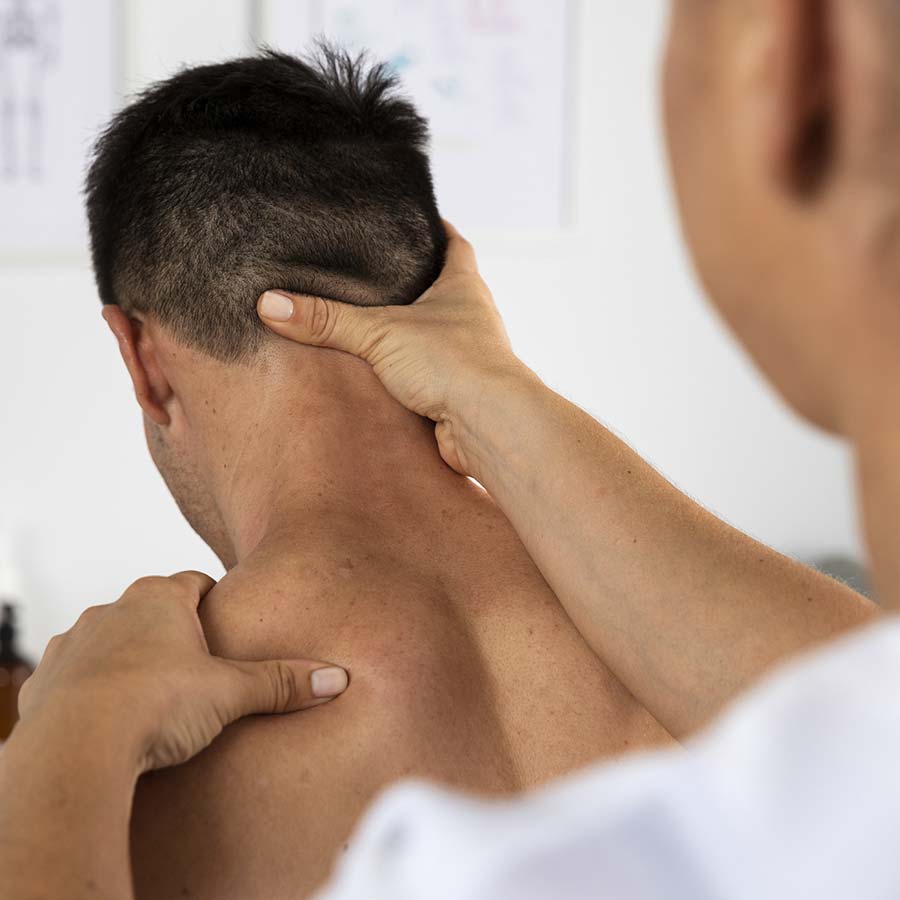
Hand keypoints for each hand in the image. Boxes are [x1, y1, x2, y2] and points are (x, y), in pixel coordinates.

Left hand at [18, 571, 347, 772]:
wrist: (73, 749)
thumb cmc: (152, 706)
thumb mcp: (230, 693)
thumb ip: (281, 682)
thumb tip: (335, 678)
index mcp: (158, 599)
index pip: (194, 582)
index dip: (214, 599)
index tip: (227, 619)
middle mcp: (112, 612)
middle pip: (151, 610)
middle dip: (173, 633)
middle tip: (199, 666)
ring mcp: (74, 645)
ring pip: (111, 641)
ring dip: (130, 659)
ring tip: (153, 696)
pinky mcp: (46, 682)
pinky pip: (75, 676)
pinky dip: (94, 690)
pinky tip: (111, 718)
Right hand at [257, 221, 531, 475]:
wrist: (489, 426)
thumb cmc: (455, 364)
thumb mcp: (380, 333)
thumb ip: (326, 319)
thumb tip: (271, 304)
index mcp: (463, 286)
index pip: (453, 243)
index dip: (434, 229)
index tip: (410, 218)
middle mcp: (470, 317)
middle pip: (441, 289)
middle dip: (411, 282)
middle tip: (372, 272)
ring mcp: (466, 356)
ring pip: (432, 334)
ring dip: (405, 331)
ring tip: (365, 321)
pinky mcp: (456, 392)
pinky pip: (426, 374)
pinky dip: (404, 372)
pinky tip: (376, 374)